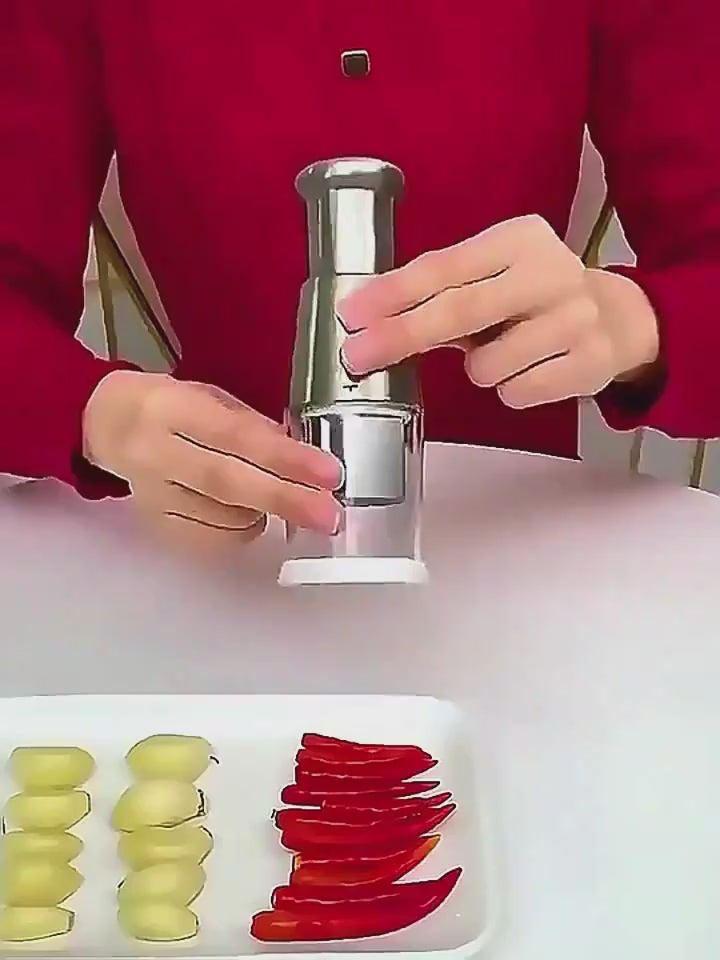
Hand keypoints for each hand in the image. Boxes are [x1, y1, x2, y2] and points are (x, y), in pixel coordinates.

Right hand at [82, 371, 342, 551]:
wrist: (103, 424)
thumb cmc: (168, 406)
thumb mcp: (208, 397)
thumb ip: (252, 425)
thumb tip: (301, 457)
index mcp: (170, 407)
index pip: (236, 436)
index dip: (285, 457)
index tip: (329, 473)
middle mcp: (155, 452)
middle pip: (227, 483)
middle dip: (286, 500)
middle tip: (328, 515)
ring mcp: (150, 493)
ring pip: (222, 517)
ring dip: (266, 514)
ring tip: (285, 501)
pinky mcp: (153, 522)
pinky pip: (209, 539)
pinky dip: (241, 530)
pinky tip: (249, 514)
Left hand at [338, 215, 659, 407]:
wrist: (617, 318)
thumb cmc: (533, 297)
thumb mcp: (495, 273)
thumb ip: (442, 289)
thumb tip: (370, 321)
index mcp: (518, 239)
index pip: (443, 266)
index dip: (392, 293)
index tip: (352, 315)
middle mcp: (550, 273)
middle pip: (459, 311)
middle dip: (401, 336)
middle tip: (359, 355)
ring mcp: (575, 319)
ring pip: (486, 366)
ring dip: (477, 369)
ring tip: (501, 352)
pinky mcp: (589, 363)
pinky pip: (517, 393)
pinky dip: (510, 389)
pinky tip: (530, 368)